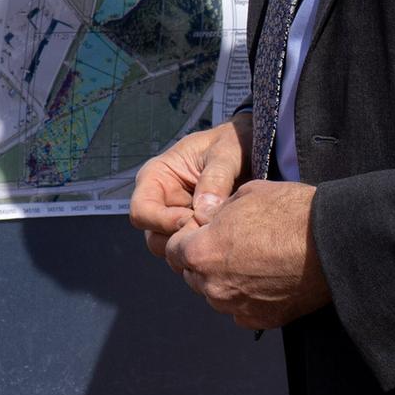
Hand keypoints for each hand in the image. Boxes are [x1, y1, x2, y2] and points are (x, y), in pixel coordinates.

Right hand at [130, 112, 249, 256]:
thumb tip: (202, 213)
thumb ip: (215, 179)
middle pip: (152, 236)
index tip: (194, 220)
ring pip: (170, 248)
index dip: (162, 221)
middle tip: (210, 234)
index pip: (141, 211)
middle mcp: (161, 200)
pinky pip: (191, 250)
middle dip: (178, 240)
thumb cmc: (233, 143)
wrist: (253, 149)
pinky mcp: (194, 230)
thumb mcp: (226, 153)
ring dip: (192, 248)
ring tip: (220, 236)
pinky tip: (226, 240)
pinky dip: (205, 251)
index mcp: (156, 177)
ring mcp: (177, 218)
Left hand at [162, 180, 329, 330]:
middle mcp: (213, 286)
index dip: (186, 236)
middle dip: (201, 259)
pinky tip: (264, 278)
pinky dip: (245, 297)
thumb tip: (205, 219)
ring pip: (215, 294)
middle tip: (228, 243)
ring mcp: (237, 307)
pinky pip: (240, 310)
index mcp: (201, 253)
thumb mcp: (242, 195)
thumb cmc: (289, 212)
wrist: (334, 242)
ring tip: (249, 259)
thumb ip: (214, 213)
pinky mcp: (262, 320)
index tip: (203, 229)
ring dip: (222, 279)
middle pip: (192, 274)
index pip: (172, 250)